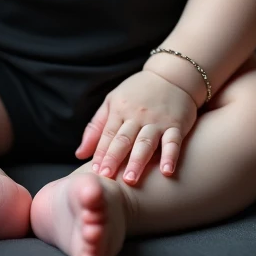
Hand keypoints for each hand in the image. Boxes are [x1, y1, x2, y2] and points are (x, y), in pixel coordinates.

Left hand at [75, 71, 197, 184]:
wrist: (171, 75)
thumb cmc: (138, 92)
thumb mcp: (112, 101)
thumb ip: (96, 127)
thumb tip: (80, 154)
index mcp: (120, 110)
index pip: (108, 134)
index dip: (101, 153)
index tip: (95, 172)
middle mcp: (137, 116)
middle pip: (124, 139)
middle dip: (114, 158)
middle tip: (106, 177)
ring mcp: (157, 120)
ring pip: (145, 142)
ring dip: (138, 161)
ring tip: (131, 179)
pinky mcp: (176, 125)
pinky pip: (173, 142)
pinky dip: (170, 156)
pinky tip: (167, 171)